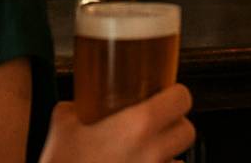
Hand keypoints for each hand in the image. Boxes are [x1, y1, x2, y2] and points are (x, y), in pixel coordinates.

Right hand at [38, 84, 194, 162]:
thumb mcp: (63, 125)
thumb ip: (76, 108)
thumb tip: (79, 105)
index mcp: (138, 125)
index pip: (182, 99)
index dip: (176, 94)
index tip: (166, 94)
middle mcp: (153, 152)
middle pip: (188, 131)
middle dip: (175, 125)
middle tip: (157, 123)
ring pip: (179, 159)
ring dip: (168, 153)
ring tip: (146, 151)